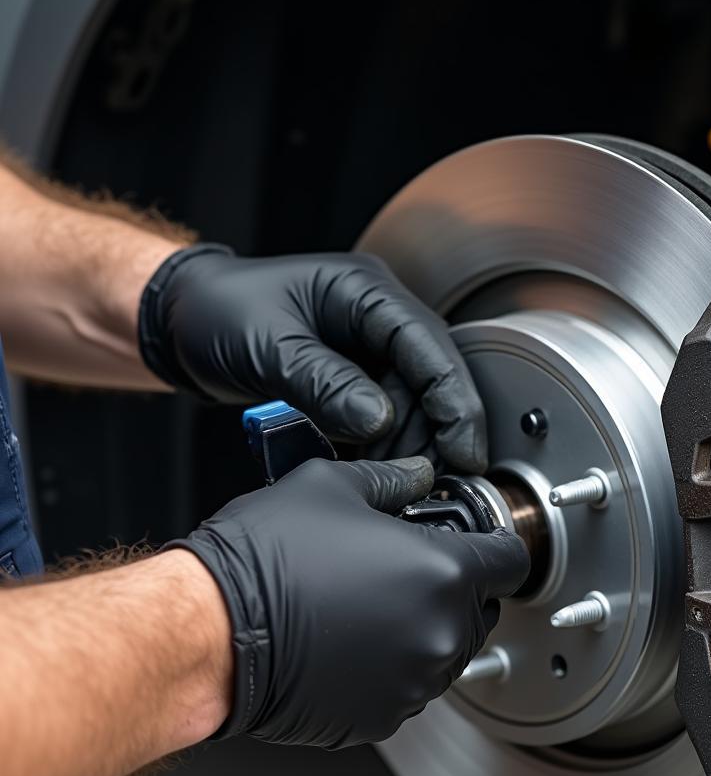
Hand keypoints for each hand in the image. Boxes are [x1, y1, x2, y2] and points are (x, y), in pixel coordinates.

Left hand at [138, 246, 486, 471]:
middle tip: (435, 480)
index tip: (464, 452)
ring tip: (397, 482)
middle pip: (431, 379)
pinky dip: (383, 444)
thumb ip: (327, 383)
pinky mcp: (352, 374)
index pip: (431, 348)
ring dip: (408, 444)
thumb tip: (381, 421)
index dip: (455, 403)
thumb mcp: (271, 347)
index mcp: (366, 293)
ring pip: (412, 402)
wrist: (181, 320)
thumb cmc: (218, 312)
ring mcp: (366, 346)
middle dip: (435, 432)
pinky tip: (375, 470)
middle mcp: (376, 317)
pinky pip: (384, 412)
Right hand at [171, 456, 528, 747]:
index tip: (480, 542)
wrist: (213, 632)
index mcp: (444, 574)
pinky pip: (409, 686)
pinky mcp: (383, 716)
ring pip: (447, 651)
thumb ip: (392, 480)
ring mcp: (413, 683)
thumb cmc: (265, 559)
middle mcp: (439, 634)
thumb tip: (417, 475)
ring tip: (372, 604)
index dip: (496, 545)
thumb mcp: (332, 487)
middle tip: (408, 568)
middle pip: (482, 609)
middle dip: (458, 587)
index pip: (511, 561)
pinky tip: (353, 641)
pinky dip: (394, 667)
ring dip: (426, 628)